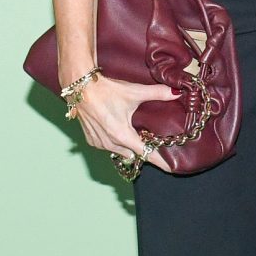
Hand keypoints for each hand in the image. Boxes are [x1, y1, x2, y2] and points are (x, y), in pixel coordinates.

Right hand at [68, 73, 182, 168]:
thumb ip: (157, 93)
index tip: (171, 168)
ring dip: (128, 146)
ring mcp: (99, 144)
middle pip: (133, 153)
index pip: (146, 153)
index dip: (160, 161)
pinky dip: (114, 143)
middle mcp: (110, 144)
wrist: (80, 87)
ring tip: (135, 134)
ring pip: (120, 151)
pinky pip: (108, 147)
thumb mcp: (134, 92)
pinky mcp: (91, 140)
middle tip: (151, 140)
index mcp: (123, 135)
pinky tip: (118, 131)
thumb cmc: (106, 91)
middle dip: (143, 149)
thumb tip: (176, 92)